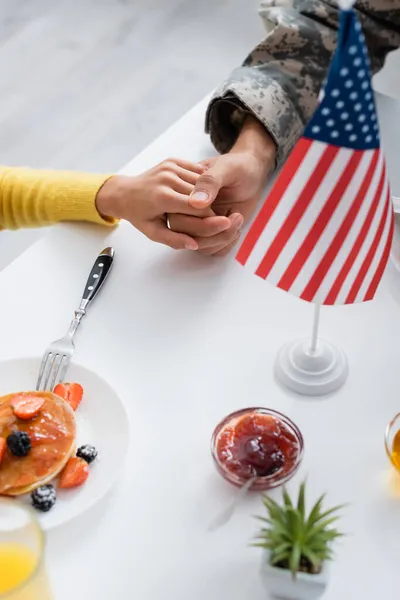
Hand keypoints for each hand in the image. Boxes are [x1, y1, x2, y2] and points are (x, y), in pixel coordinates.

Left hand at [95, 158, 212, 249]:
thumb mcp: (153, 232)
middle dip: (209, 207)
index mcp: (164, 197)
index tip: (215, 224)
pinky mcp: (172, 161)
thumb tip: (195, 245)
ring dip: (207, 193)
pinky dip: (200, 182)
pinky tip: (198, 192)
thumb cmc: (138, 214)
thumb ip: (174, 240)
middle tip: (211, 217)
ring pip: (202, 181)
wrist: (124, 193)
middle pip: (202, 194)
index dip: (209, 218)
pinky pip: (196, 171)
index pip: (198, 208)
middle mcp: (167, 179)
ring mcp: (170, 167)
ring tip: (204, 205)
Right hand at [167, 117, 275, 255]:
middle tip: (234, 219)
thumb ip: (210, 182)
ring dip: (223, 238)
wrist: (252, 173)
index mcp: (183, 194)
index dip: (200, 223)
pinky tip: (237, 227)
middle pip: (187, 236)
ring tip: (238, 218)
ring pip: (201, 246)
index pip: (179, 218)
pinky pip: (214, 251)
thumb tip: (195, 202)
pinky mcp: (213, 234)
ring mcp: (200, 224)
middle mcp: (188, 211)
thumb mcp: (226, 168)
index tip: (224, 217)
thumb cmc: (238, 166)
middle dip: (212, 233)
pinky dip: (228, 244)